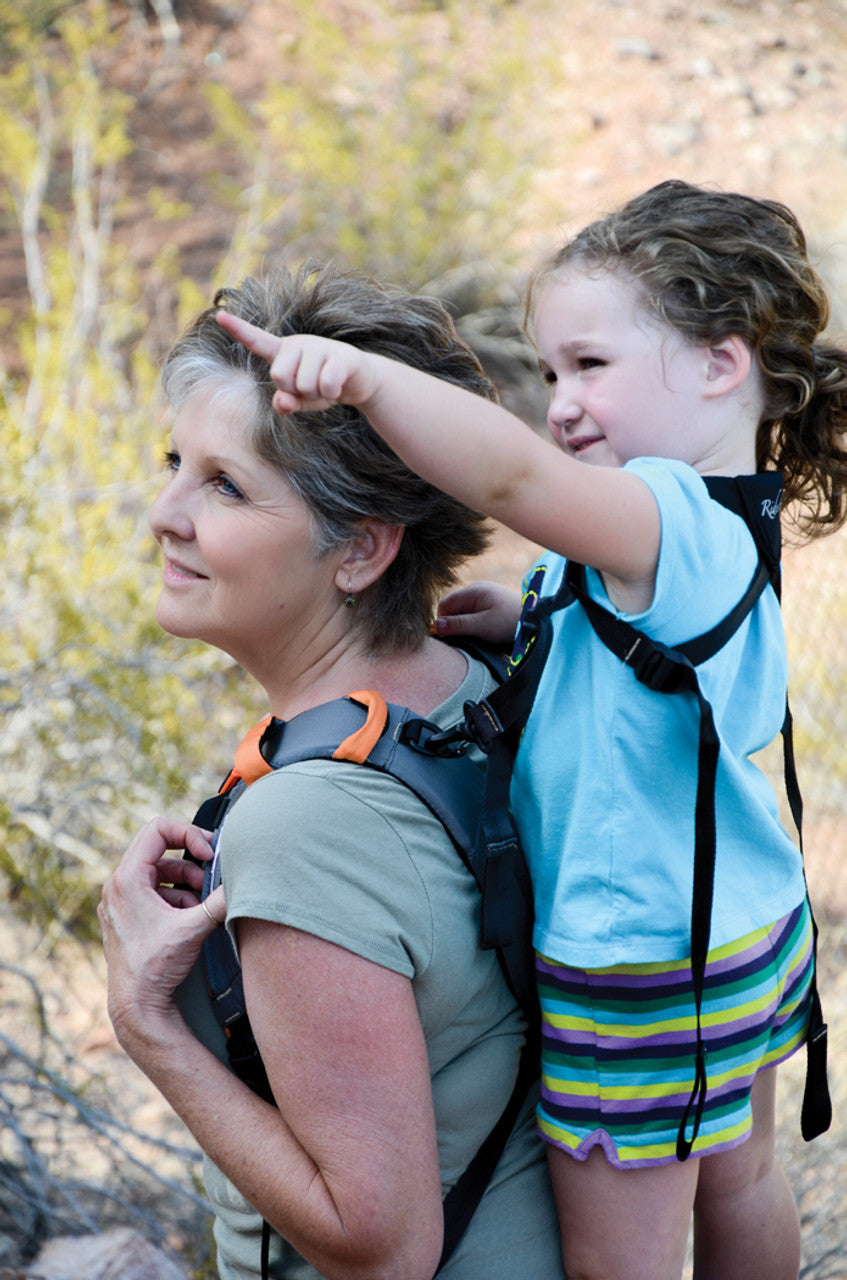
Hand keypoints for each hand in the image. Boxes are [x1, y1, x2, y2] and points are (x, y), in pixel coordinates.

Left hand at [98, 818, 225, 1043]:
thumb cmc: (156, 966)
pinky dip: (175, 898)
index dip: (189, 834)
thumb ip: (222, 900)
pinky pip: (154, 892)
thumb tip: (247, 881)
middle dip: (190, 861)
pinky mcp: (127, 916)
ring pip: (159, 872)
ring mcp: (120, 901)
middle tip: (211, 874)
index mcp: (126, 879)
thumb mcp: (195, 927)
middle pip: (160, 849)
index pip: (158, 829)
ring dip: (186, 883)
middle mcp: (117, 885)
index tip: (208, 854)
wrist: (137, 1005)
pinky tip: (189, 918)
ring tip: (201, 905)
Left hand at [215, 311, 379, 414]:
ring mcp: (319, 347)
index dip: (238, 329)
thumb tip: (283, 403)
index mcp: (284, 352)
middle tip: (310, 387)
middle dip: (295, 391)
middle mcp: (298, 344)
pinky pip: (326, 385)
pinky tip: (338, 387)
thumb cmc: (322, 387)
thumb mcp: (301, 400)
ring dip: (316, 395)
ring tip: (325, 386)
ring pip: (304, 385)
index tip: (219, 315)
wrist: (359, 381)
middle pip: (279, 376)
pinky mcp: (340, 355)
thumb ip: (286, 403)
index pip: (257, 341)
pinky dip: (331, 394)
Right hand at [435, 580, 521, 644]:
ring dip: (465, 627)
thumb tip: (435, 626)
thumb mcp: (483, 626)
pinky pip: (472, 615)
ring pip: (462, 613)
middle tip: (466, 639)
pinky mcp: (489, 606)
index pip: (444, 604)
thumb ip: (459, 625)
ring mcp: (483, 597)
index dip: (443, 621)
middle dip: (454, 625)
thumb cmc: (511, 622)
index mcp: (473, 591)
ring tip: (478, 636)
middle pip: (452, 609)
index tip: (450, 638)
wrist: (538, 622)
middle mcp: (476, 590)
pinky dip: (474, 626)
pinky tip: (483, 633)